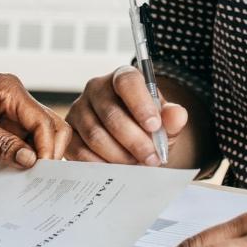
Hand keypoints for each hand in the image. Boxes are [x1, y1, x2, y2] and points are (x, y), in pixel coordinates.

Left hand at [0, 73, 72, 167]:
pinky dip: (12, 169)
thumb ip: (1, 143)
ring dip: (27, 164)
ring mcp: (2, 125)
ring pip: (32, 147)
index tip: (39, 168)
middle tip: (34, 176)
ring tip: (14, 178)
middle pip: (46, 132)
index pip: (42, 120)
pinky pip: (14, 158)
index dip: (45, 145)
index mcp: (8, 90)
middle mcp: (10, 106)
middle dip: (44, 154)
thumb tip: (30, 160)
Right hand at [66, 65, 188, 166]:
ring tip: (137, 165)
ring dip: (119, 156)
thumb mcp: (165, 122)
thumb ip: (173, 118)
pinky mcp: (69, 132)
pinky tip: (117, 170)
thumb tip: (177, 115)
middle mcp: (96, 88)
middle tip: (152, 158)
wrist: (130, 140)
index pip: (127, 81)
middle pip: (111, 114)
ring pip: (95, 135)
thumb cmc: (147, 126)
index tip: (154, 126)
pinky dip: (101, 164)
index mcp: (122, 77)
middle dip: (135, 141)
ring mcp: (79, 109)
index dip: (140, 104)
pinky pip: (80, 151)